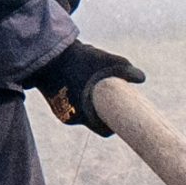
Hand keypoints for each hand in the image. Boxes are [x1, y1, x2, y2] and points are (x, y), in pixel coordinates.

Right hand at [25, 40, 144, 135]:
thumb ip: (126, 70)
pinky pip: (71, 104)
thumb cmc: (77, 59)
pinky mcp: (53, 103)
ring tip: (90, 80)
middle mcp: (71, 117)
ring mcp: (60, 111)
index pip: (104, 130)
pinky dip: (76, 96)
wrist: (44, 54)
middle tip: (109, 93)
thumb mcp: (105, 60)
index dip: (115, 124)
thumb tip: (141, 79)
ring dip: (89, 101)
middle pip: (94, 119)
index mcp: (85, 113)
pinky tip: (78, 80)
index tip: (122, 114)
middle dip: (102, 108)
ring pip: (82, 111)